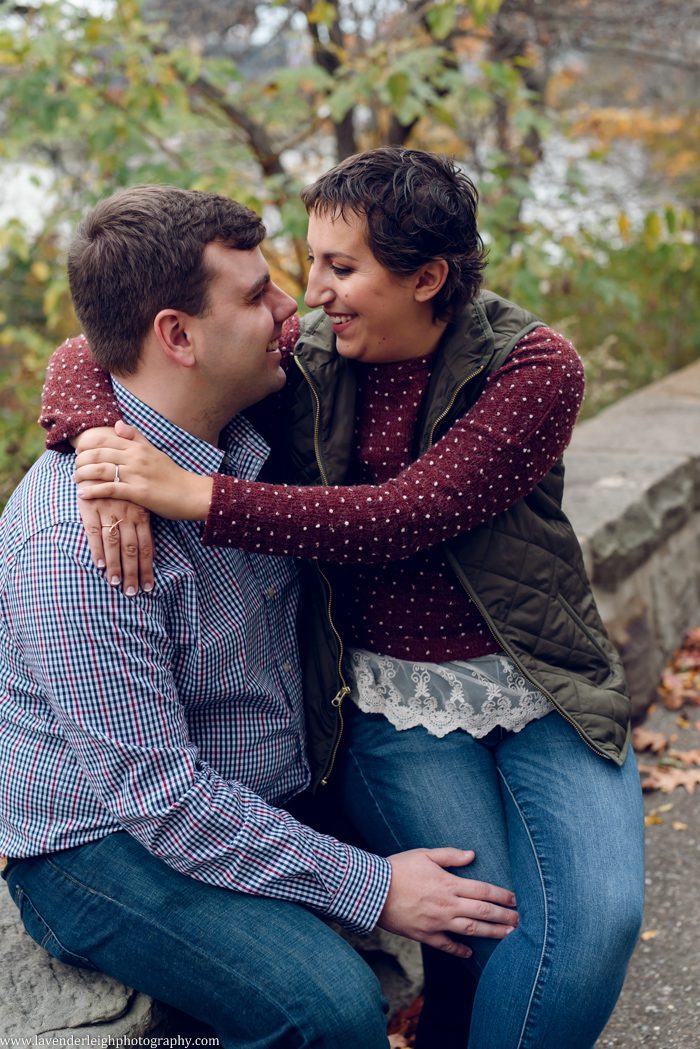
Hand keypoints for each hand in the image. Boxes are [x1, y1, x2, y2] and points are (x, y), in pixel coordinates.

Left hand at [74, 420, 212, 520]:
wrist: (191, 493)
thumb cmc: (172, 475)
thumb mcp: (154, 451)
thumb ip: (136, 437)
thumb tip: (117, 424)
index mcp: (138, 447)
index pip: (105, 440)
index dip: (87, 444)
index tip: (79, 452)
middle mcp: (136, 458)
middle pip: (99, 454)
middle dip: (81, 460)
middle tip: (74, 466)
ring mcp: (137, 475)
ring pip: (101, 470)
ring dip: (83, 474)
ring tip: (75, 479)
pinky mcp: (138, 492)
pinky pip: (110, 489)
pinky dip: (93, 491)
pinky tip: (82, 494)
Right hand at [78, 493, 153, 594]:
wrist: (101, 458)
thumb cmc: (123, 485)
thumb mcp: (138, 498)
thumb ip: (144, 520)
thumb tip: (149, 549)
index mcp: (141, 513)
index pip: (147, 546)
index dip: (147, 567)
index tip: (149, 586)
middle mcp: (127, 514)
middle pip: (132, 549)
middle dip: (133, 573)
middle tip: (133, 592)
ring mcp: (109, 511)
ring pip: (114, 544)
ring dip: (116, 566)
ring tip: (116, 585)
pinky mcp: (91, 508)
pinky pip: (94, 532)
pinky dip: (97, 550)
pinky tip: (100, 565)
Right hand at [377, 848, 516, 957]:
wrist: (372, 890)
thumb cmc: (398, 868)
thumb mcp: (424, 854)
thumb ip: (450, 855)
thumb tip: (472, 855)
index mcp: (448, 884)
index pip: (483, 891)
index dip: (502, 895)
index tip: (516, 900)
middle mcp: (447, 905)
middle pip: (482, 913)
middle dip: (504, 917)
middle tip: (521, 922)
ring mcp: (437, 922)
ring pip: (470, 930)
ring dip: (491, 934)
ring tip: (508, 937)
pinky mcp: (424, 934)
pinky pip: (446, 945)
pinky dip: (460, 950)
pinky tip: (470, 953)